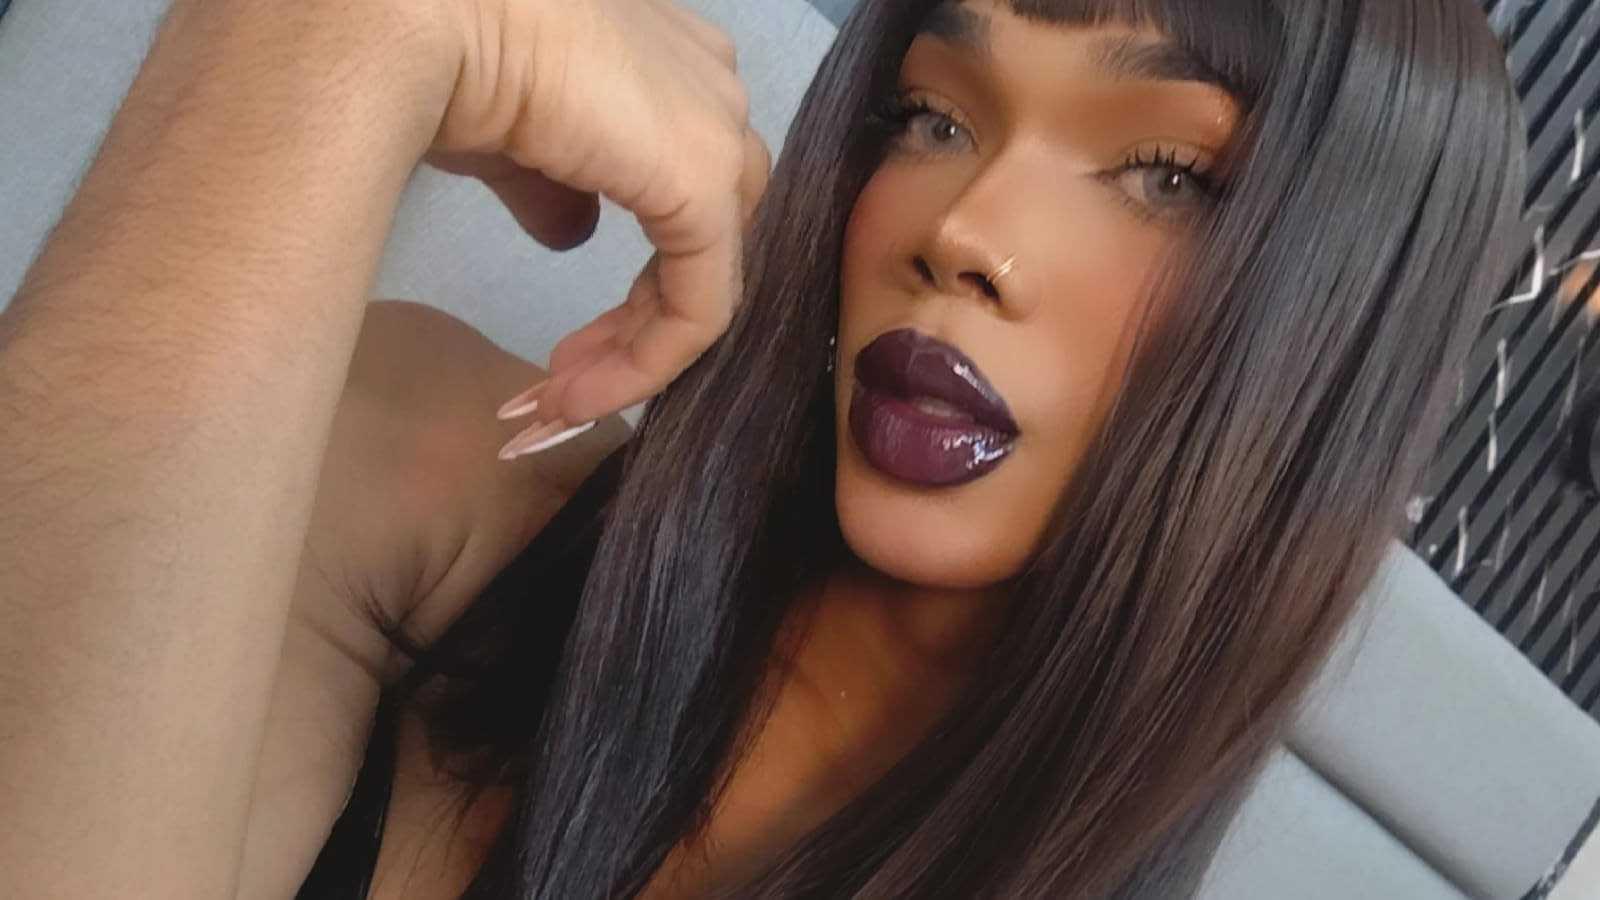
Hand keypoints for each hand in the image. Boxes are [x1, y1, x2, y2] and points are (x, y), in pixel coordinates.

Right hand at [417, 0, 770, 457]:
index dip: (632, 294)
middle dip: (635, 329)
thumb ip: (553, 190)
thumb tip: (570, 234)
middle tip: (563, 384)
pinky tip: (579, 396)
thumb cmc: (444, 54)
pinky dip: (645, 363)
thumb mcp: (509, 140)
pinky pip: (699, 306)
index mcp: (672, 69)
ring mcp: (718, 134)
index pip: (683, 203)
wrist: (421, 15)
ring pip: (706, 279)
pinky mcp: (705, 185)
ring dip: (635, 356)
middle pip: (704, 244)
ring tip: (561, 401)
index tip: (564, 351)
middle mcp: (713, 92)